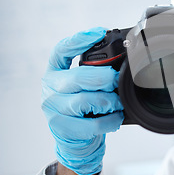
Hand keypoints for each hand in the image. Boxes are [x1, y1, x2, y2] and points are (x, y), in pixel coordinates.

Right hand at [41, 27, 123, 174]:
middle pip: (78, 77)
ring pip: (85, 101)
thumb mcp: (85, 87)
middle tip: (116, 81)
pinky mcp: (62, 128)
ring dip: (108, 101)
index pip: (60, 51)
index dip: (78, 40)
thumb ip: (95, 72)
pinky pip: (91, 123)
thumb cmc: (84, 110)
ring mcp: (53, 109)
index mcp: (55, 73)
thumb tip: (123, 60)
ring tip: (116, 103)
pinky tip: (115, 118)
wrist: (75, 141)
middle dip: (104, 78)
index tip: (98, 33)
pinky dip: (109, 120)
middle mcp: (50, 88)